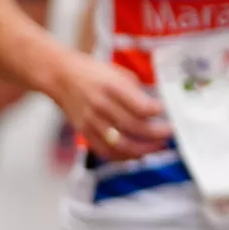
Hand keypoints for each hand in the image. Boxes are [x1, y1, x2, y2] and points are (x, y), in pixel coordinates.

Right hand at [48, 55, 170, 163]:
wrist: (60, 76)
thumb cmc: (92, 72)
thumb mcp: (117, 73)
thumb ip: (136, 91)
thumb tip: (156, 108)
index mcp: (111, 87)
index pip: (140, 106)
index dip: (156, 112)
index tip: (165, 111)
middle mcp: (101, 105)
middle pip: (134, 128)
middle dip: (156, 134)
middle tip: (169, 132)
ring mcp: (91, 122)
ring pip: (121, 145)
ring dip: (144, 149)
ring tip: (158, 146)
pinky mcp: (85, 133)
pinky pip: (106, 152)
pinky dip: (124, 157)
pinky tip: (137, 154)